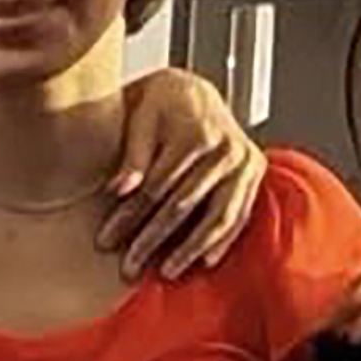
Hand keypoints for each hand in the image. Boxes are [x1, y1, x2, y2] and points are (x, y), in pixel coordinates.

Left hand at [98, 66, 267, 280]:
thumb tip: (120, 189)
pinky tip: (206, 260)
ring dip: (190, 248)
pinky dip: (222, 240)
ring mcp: (243, 161)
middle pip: (183, 205)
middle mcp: (225, 149)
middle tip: (130, 267)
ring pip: (217, 215)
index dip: (129, 217)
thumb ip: (132, 154)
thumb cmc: (160, 103)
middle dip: (152, 240)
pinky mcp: (254, 171)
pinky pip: (240, 213)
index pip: (156, 187)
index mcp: (195, 133)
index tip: (106, 240)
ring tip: (167, 271)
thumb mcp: (140, 117)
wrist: (193, 88)